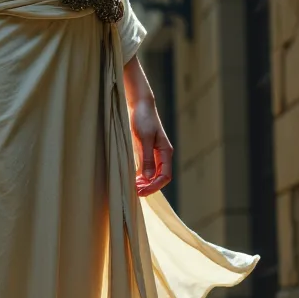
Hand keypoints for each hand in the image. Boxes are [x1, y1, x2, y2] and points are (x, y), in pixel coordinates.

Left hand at [122, 55, 172, 197]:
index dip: (154, 186)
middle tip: (135, 193)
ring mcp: (155, 153)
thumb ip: (147, 158)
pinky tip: (133, 179)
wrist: (140, 104)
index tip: (142, 192)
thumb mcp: (144, 138)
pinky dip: (141, 176)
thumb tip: (148, 177)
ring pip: (153, 174)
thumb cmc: (143, 119)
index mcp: (166, 152)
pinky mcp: (146, 151)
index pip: (165, 176)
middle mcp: (162, 155)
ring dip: (145, 183)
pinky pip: (146, 168)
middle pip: (160, 177)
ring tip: (133, 189)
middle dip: (149, 187)